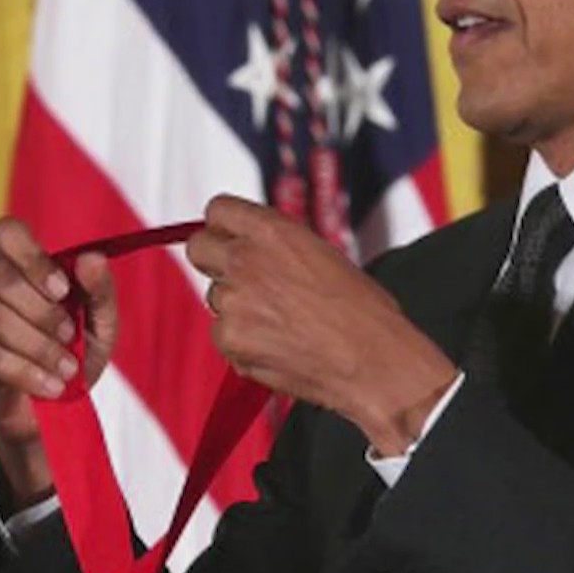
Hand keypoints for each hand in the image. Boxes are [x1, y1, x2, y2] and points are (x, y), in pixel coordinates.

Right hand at [0, 217, 116, 501]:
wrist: (52, 414)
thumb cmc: (72, 358)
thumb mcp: (99, 326)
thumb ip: (99, 291)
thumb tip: (92, 257)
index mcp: (12, 261)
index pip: (7, 233)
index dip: (34, 259)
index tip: (63, 290)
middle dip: (41, 311)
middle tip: (70, 339)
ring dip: (37, 345)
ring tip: (66, 371)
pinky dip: (22, 370)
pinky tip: (48, 387)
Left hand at [184, 195, 457, 453]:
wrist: (374, 361)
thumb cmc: (363, 312)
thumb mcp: (322, 255)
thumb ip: (278, 247)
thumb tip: (251, 249)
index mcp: (273, 231)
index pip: (217, 211)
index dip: (223, 228)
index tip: (230, 240)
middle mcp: (246, 259)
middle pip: (199, 248)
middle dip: (215, 262)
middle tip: (242, 282)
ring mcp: (233, 299)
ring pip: (215, 298)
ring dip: (238, 310)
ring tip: (283, 326)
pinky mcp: (229, 338)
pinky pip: (223, 336)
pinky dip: (243, 344)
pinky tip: (279, 349)